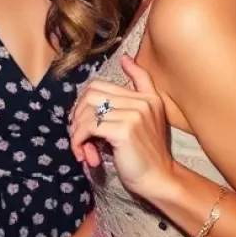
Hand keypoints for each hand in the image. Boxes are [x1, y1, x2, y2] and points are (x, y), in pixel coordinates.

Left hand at [68, 56, 174, 202]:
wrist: (158, 179)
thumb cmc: (147, 152)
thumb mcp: (148, 115)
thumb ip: (140, 85)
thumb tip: (125, 58)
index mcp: (145, 96)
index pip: (99, 86)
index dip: (83, 103)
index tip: (82, 122)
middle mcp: (141, 102)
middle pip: (89, 95)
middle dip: (76, 116)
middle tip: (78, 136)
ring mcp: (133, 115)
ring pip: (87, 112)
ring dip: (76, 132)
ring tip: (82, 148)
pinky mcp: (124, 131)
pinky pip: (89, 128)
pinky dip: (79, 141)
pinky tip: (84, 154)